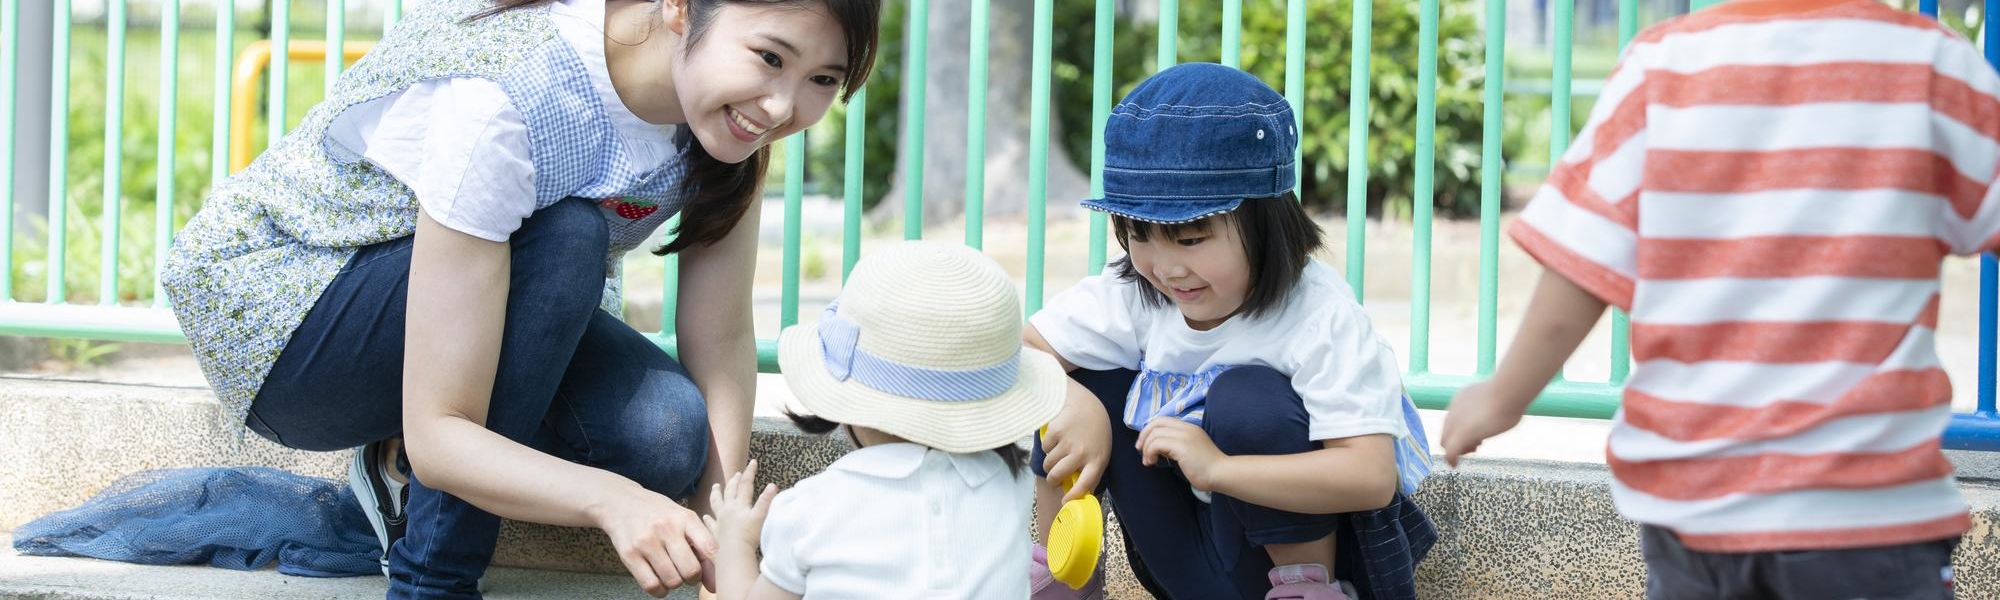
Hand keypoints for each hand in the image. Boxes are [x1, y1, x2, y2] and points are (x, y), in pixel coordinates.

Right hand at [594, 485, 719, 596]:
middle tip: (687, 572)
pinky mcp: (629, 555)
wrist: (621, 502)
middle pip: (691, 570)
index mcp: (685, 518)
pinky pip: (651, 585)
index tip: (715, 574)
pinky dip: (660, 591)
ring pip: (672, 581)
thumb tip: (714, 584)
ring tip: (671, 573)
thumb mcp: (683, 519)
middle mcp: (666, 529)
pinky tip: (660, 581)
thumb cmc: (659, 514)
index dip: (716, 567)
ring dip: (675, 583)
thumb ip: (701, 547)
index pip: (710, 548)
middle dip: (693, 578)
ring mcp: (646, 542)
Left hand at [700, 459, 776, 549]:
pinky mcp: (716, 532)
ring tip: (715, 486)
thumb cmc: (749, 537)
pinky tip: (706, 516)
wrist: (734, 554)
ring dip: (717, 493)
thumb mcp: (760, 517)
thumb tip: (773, 485)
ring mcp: (721, 521)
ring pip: (717, 503)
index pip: (746, 484)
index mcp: (740, 504)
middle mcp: (729, 509)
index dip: (750, 472)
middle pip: (731, 491)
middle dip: (735, 480)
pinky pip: (711, 523)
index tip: (753, 462)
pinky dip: (709, 518)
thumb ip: (766, 501)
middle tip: (737, 473)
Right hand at [1040, 380, 1112, 502]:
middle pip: (1058, 475)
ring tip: (1058, 453)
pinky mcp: (1055, 431)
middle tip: (1053, 478)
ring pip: (1048, 463)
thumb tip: (1080, 494)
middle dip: (1052, 480)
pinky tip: (1057, 438)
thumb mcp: (1100, 452)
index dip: (1073, 496)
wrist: (1086, 404)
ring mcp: (1068, 442)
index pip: (1085, 484)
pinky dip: (1047, 446)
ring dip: (1050, 462)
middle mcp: (1082, 452)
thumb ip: (1091, 471)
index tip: (1064, 501)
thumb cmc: (1095, 433)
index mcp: (1097, 460)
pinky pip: (1044, 448)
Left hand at [1136, 417, 1226, 490]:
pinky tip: (1152, 462)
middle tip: (1140, 450)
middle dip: (1144, 436)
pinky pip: (1157, 443)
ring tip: (1148, 461)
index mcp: (1188, 427)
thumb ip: (1175, 444)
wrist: (1220, 473)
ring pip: (1154, 434)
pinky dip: (1150, 452)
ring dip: (1146, 448)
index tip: (1145, 444)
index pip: (1162, 419)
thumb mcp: (1189, 450)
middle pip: (1156, 422)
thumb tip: (1156, 446)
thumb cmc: (1205, 467)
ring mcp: (1184, 435)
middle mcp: (1186, 427)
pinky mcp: (1181, 446)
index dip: (1149, 429)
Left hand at [1441, 380, 1524, 467]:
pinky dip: (1450, 459)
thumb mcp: (1498, 397)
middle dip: (1458, 441)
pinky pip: (1450, 452)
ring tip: (1474, 449)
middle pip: (1447, 431)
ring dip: (1458, 449)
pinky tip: (1455, 464)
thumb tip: (1508, 407)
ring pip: (1446, 442)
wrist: (1507, 392)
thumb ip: (1495, 405)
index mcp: (1462, 399)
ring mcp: (1456, 423)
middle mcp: (1454, 410)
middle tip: (1475, 446)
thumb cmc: (1511, 394)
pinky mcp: (1461, 435)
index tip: (1478, 434)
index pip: (1453, 419)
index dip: (1462, 429)